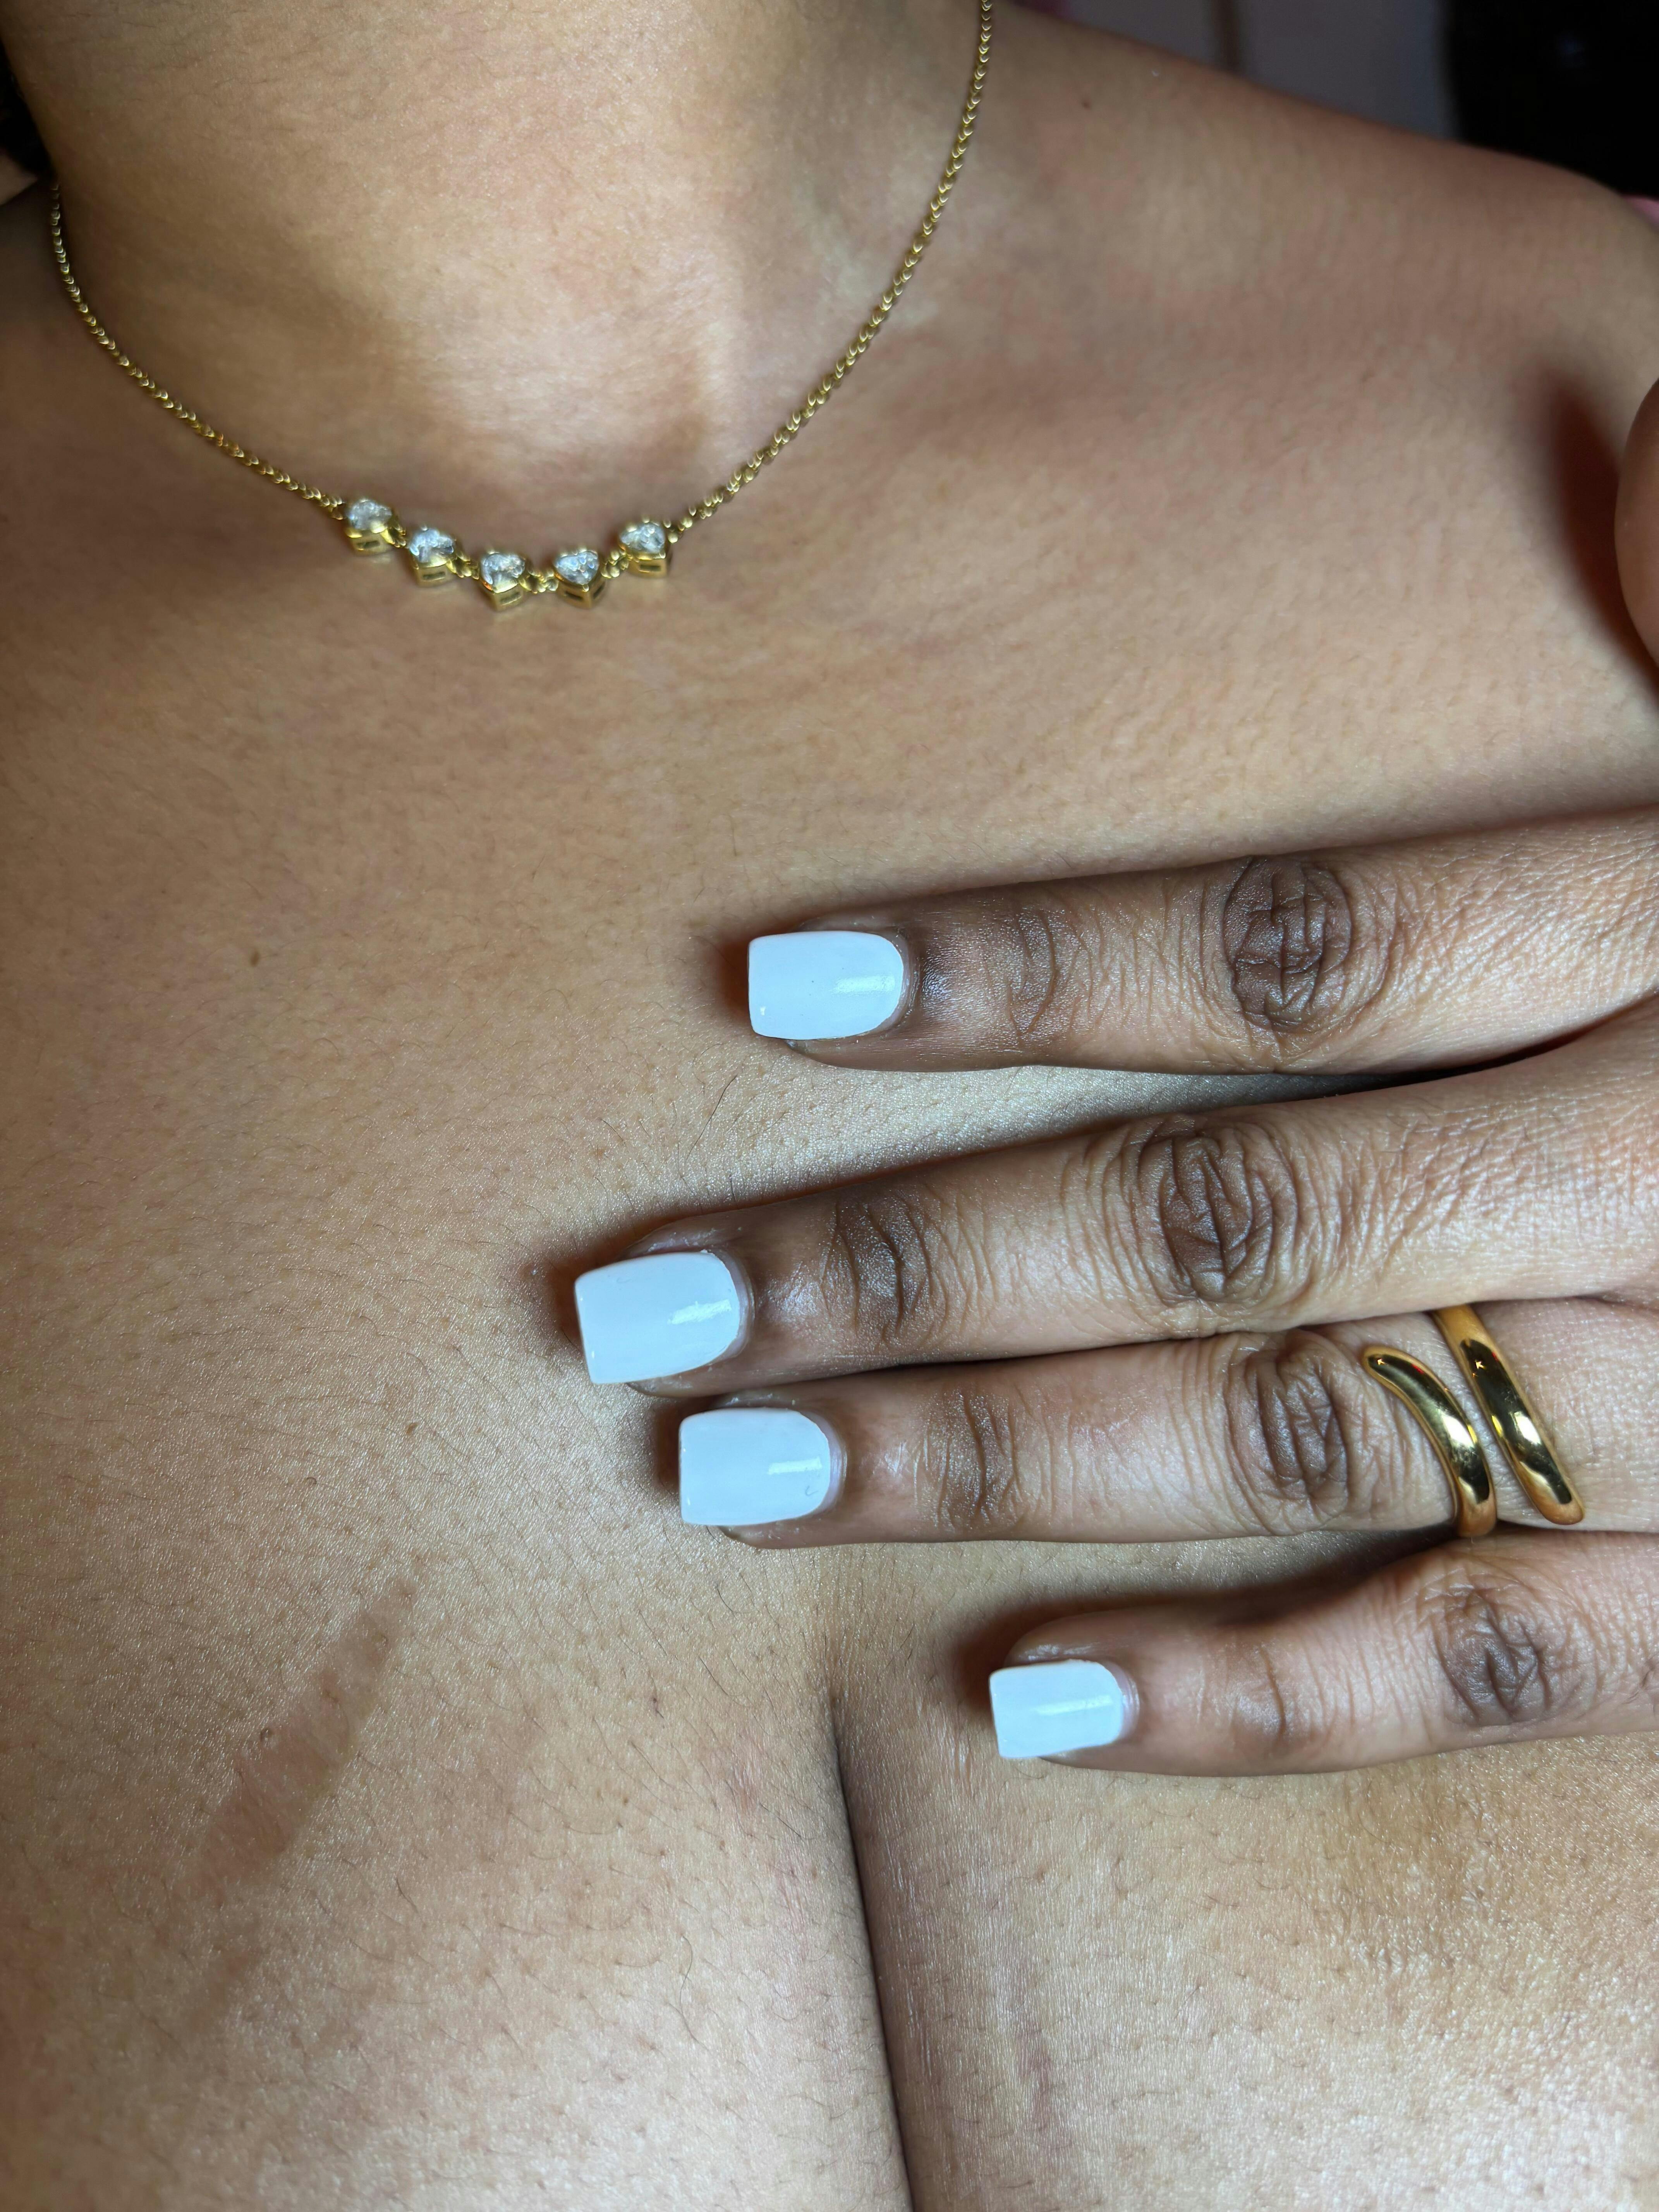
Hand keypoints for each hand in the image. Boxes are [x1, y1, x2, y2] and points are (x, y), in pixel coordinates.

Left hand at [576, 807, 1658, 1775]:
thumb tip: (1641, 497)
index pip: (1302, 956)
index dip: (1029, 970)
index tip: (781, 991)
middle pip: (1228, 1223)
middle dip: (917, 1270)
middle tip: (651, 1316)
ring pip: (1299, 1442)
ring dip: (996, 1467)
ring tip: (740, 1478)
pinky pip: (1477, 1672)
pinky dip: (1255, 1705)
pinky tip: (1030, 1702)